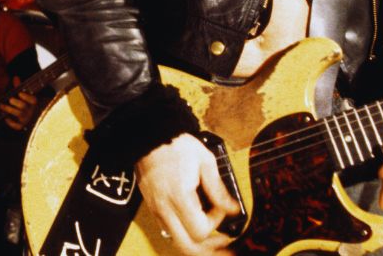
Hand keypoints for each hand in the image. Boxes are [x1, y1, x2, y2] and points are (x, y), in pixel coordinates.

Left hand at [0, 90, 37, 130]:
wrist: (26, 117)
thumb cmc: (22, 102)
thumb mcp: (22, 94)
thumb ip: (18, 87)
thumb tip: (15, 77)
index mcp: (32, 102)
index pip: (33, 100)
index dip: (26, 97)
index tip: (19, 93)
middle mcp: (30, 111)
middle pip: (23, 106)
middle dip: (16, 102)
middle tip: (10, 99)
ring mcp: (26, 119)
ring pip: (19, 114)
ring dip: (10, 109)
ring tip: (1, 106)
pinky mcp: (21, 125)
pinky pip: (17, 126)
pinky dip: (11, 123)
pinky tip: (6, 118)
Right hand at [136, 133, 238, 254]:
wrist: (150, 137)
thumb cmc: (176, 145)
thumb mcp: (205, 161)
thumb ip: (219, 188)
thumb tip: (233, 208)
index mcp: (179, 197)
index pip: (200, 230)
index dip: (216, 222)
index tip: (222, 208)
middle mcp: (165, 209)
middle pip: (187, 246)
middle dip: (208, 249)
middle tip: (224, 243)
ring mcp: (157, 210)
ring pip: (177, 242)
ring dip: (197, 244)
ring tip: (214, 239)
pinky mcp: (154, 208)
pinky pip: (169, 231)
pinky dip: (185, 234)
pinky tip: (196, 225)